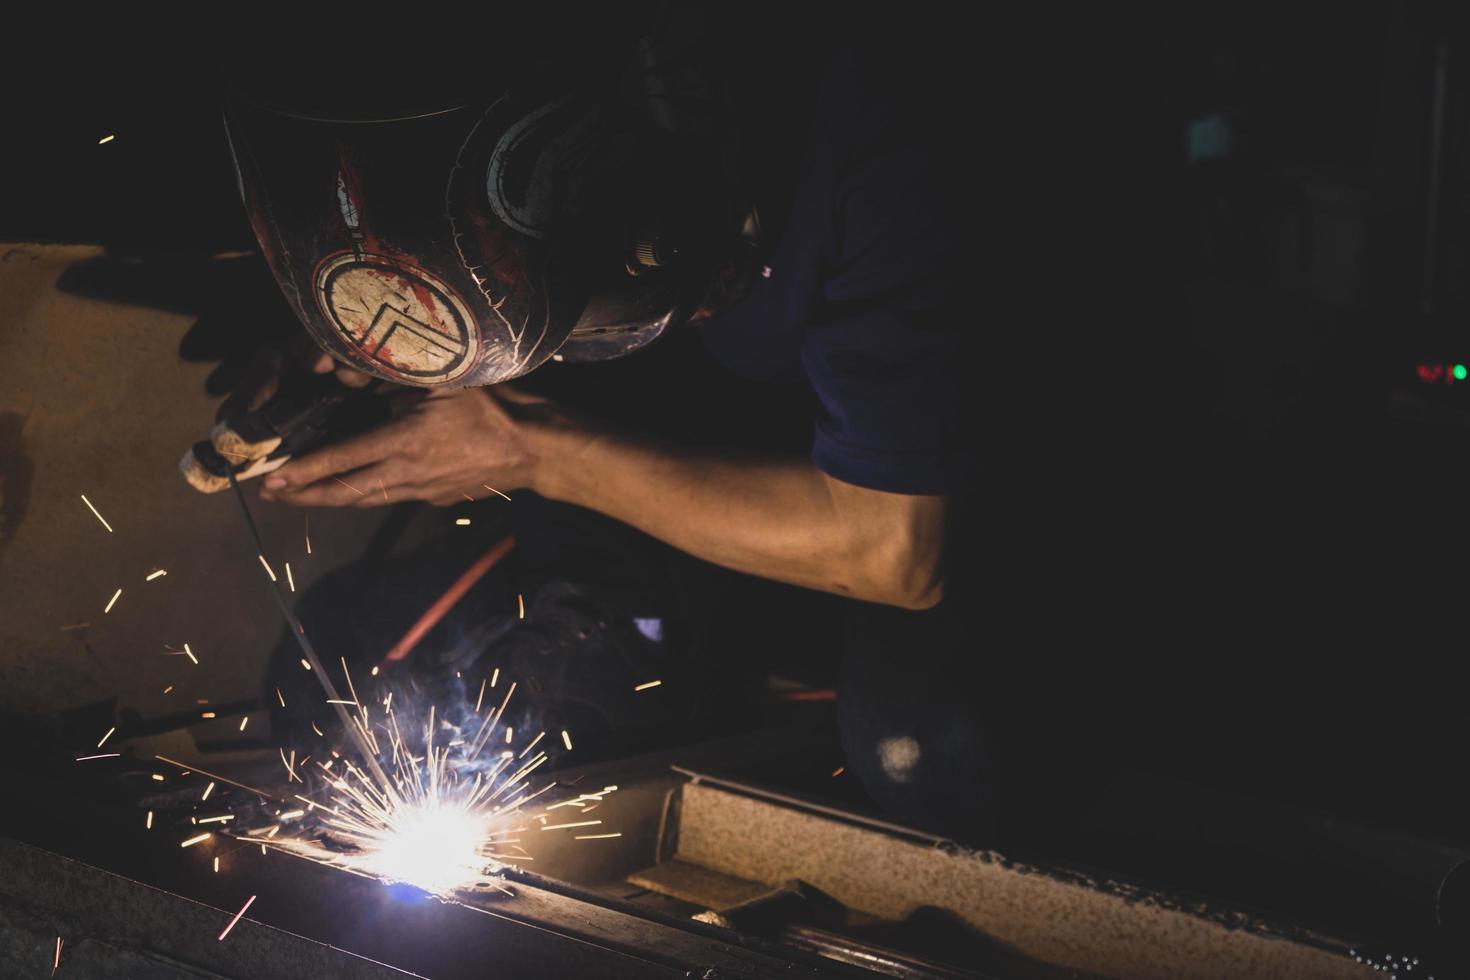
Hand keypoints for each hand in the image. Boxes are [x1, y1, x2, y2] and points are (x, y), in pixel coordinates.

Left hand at [258, 385, 551, 506]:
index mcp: (404, 441)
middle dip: (304, 495)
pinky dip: (365, 495)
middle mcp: (407, 473)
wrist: (535, 447)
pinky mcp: (438, 498)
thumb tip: (363, 380)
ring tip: (302, 496)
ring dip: (331, 498)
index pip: (342, 459)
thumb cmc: (494, 405)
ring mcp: (422, 490)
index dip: (304, 471)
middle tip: (270, 496)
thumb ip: (401, 381)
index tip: (272, 480)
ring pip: (367, 499)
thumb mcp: (445, 379)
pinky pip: (392, 496)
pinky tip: (357, 489)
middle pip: (346, 492)